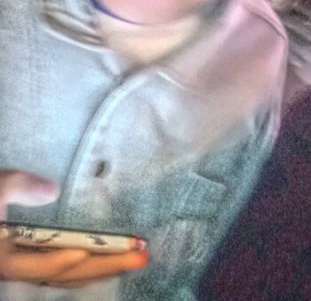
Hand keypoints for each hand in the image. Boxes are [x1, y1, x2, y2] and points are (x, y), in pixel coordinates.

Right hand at [0, 170, 147, 287]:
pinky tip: (107, 260)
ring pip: (69, 277)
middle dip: (107, 266)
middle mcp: (19, 270)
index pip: (43, 264)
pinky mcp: (32, 261)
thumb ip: (18, 187)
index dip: (64, 260)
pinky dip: (88, 268)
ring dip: (103, 268)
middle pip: (68, 274)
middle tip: (142, 255)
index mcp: (5, 260)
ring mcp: (28, 268)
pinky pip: (65, 271)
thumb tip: (52, 191)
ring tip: (135, 259)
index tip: (89, 251)